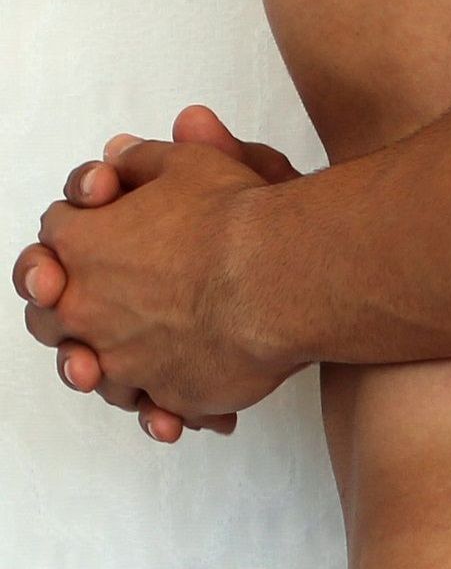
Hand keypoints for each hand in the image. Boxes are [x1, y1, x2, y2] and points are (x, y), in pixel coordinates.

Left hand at [14, 103, 304, 439]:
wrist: (281, 278)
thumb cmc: (235, 219)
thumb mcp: (185, 162)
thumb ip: (142, 162)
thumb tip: (121, 156)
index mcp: (78, 244)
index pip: (53, 238)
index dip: (81, 233)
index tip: (107, 233)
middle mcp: (87, 310)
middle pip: (50, 317)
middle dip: (70, 310)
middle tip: (100, 307)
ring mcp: (125, 361)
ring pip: (95, 375)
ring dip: (110, 369)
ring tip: (141, 362)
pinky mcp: (170, 395)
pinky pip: (154, 412)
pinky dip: (162, 413)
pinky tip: (175, 412)